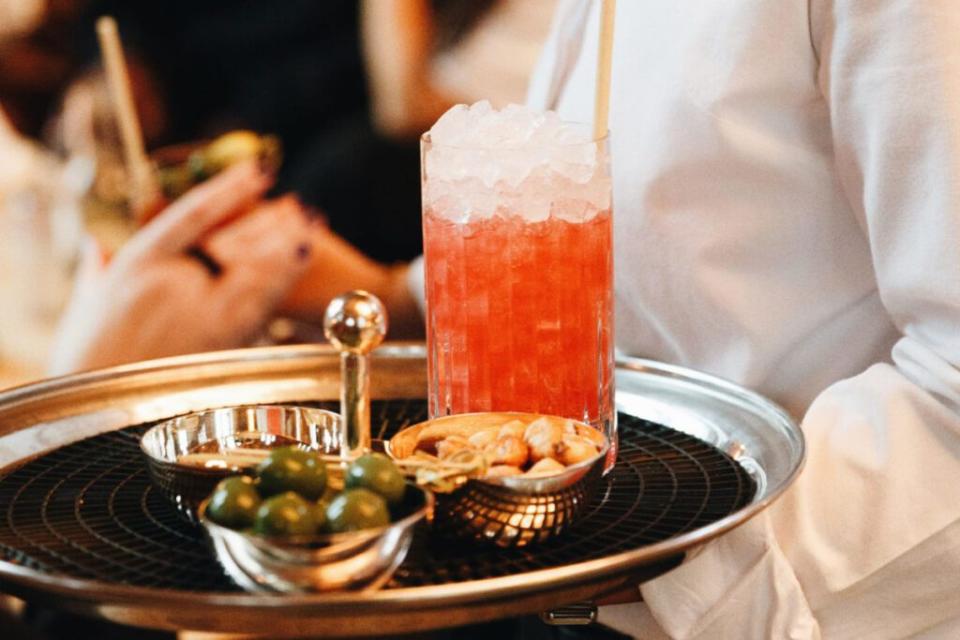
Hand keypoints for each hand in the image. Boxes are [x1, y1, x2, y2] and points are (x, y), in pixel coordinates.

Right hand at [49, 162, 314, 373]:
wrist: (93, 414)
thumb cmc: (85, 362)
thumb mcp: (84, 306)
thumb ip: (97, 270)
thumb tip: (96, 245)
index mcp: (136, 265)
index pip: (190, 216)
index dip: (227, 189)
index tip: (255, 171)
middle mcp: (169, 284)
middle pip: (232, 241)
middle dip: (268, 222)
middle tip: (299, 205)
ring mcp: (197, 315)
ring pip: (252, 270)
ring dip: (284, 246)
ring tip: (310, 228)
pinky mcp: (219, 346)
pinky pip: (260, 304)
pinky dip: (283, 279)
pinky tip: (301, 264)